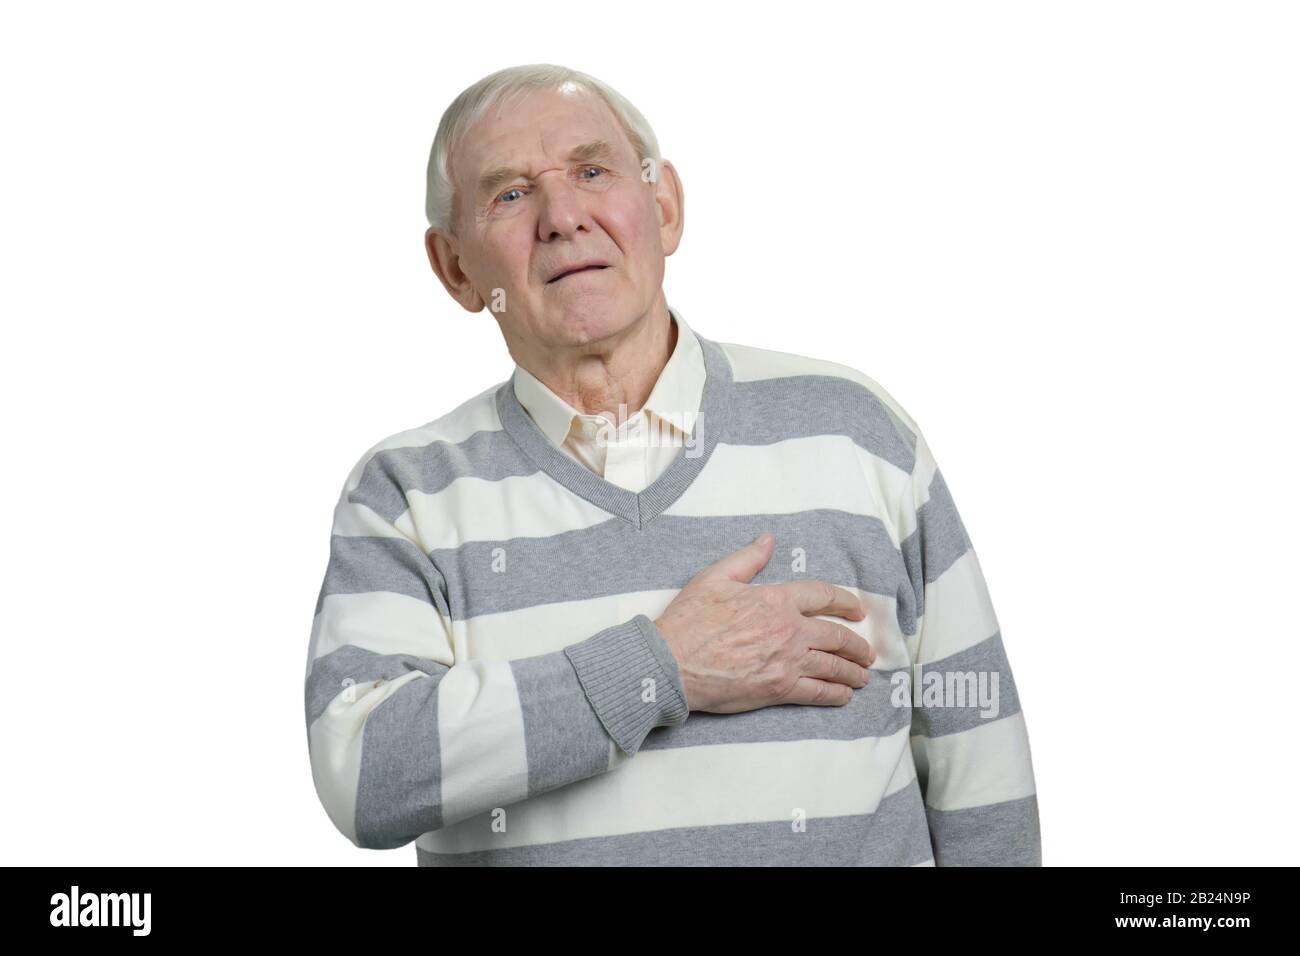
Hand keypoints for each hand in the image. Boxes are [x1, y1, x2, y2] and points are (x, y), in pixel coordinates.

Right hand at [654, 532, 873, 713]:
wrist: (673, 662)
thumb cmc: (689, 620)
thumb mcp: (715, 577)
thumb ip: (747, 558)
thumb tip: (768, 539)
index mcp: (776, 600)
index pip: (823, 596)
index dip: (845, 602)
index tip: (857, 610)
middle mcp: (789, 629)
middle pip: (836, 636)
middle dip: (856, 645)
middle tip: (866, 652)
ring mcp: (787, 661)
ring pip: (833, 666)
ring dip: (852, 672)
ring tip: (862, 676)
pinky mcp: (779, 689)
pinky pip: (818, 692)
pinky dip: (836, 694)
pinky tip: (844, 695)